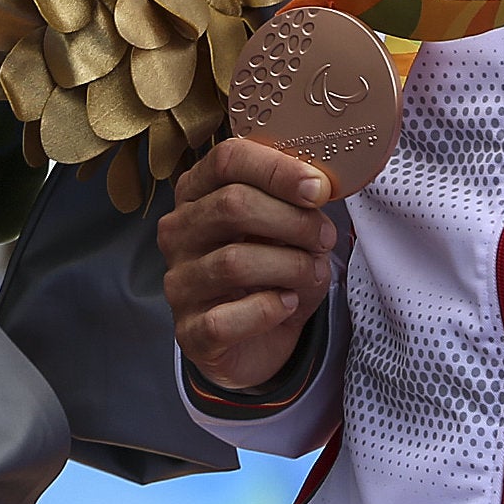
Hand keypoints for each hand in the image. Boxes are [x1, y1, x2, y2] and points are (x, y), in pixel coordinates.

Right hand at [159, 136, 335, 389]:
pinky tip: (286, 305)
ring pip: (234, 262)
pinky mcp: (189, 330)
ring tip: (313, 273)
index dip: (276, 169)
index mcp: (197, 193)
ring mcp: (178, 282)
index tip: (318, 188)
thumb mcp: (286, 230)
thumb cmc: (271, 274)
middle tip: (325, 237)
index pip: (226, 160)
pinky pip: (227, 318)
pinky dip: (268, 310)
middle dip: (293, 220)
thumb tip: (317, 186)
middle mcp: (178, 232)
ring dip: (290, 267)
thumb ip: (295, 203)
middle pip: (232, 205)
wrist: (258, 343)